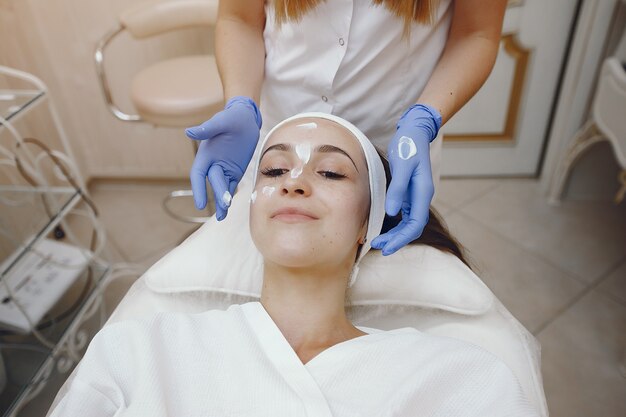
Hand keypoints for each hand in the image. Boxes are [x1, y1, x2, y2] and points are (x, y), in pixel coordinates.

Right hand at [185, 96, 261, 219]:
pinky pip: (232, 186)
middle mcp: (213, 163)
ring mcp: (224, 168)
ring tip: (222, 217)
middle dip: (218, 194)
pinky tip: (228, 209)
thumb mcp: (221, 121)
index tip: (200, 203)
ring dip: (222, 202)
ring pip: (222, 188)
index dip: (198, 189)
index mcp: (206, 154)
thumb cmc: (232, 117)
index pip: (199, 174)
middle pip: (214, 182)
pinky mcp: (235, 170)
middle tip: (225, 206)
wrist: (246, 118)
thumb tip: (189, 132)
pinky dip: (230, 197)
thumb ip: (207, 129)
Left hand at [371, 104, 441, 254]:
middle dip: (396, 239)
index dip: (402, 238)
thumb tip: (392, 212)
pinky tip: (382, 227)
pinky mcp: (407, 193)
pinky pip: (402, 215)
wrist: (413, 132)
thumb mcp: (403, 165)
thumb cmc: (409, 145)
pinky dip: (393, 224)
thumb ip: (398, 189)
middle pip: (412, 227)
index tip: (387, 247)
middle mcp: (421, 197)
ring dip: (394, 234)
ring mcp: (415, 196)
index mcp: (423, 193)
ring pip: (407, 223)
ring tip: (377, 240)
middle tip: (378, 246)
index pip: (415, 224)